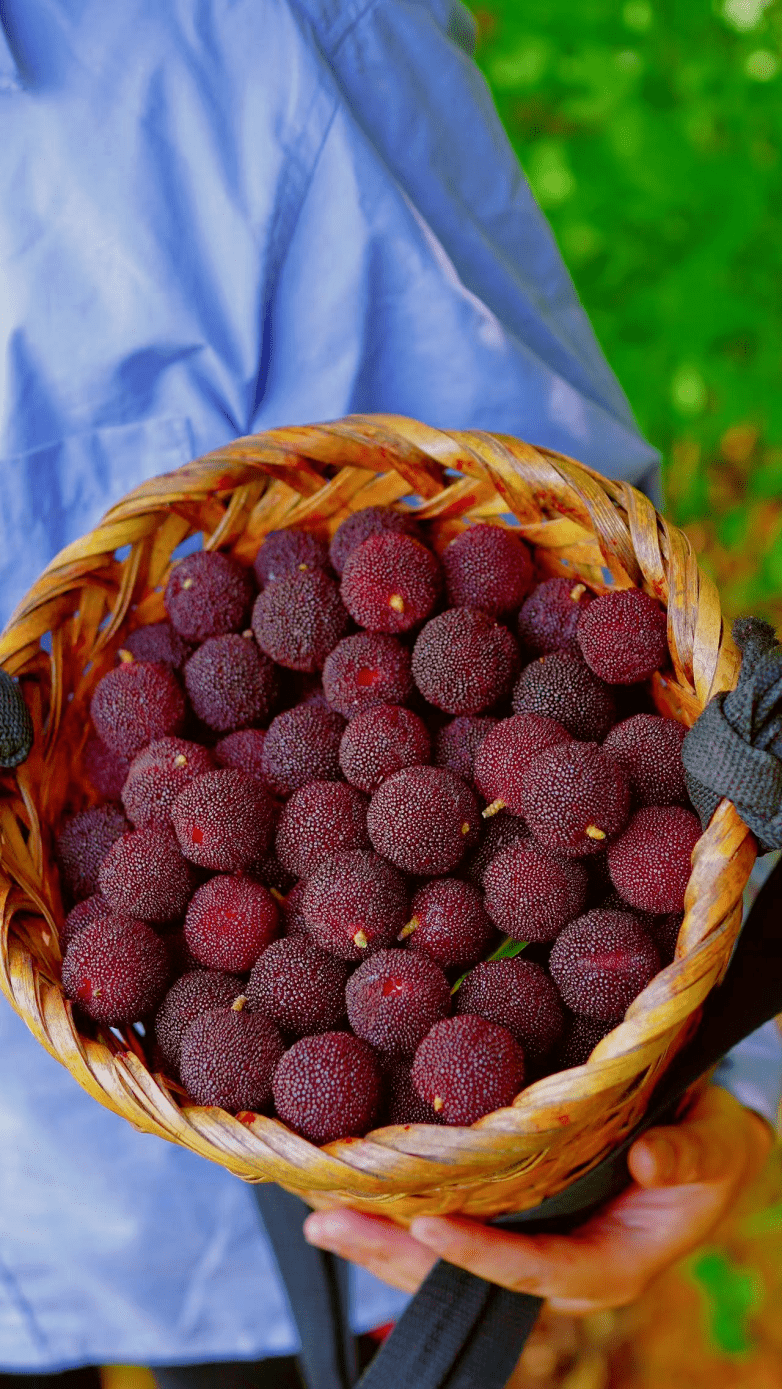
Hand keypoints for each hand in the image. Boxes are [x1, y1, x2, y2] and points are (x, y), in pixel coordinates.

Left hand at [303, 1086, 772, 1313]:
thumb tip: (650, 1157)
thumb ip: (689, 1156)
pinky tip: (350, 1187)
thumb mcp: (714, 1148)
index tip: (422, 1225)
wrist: (698, 1143)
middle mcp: (553, 1261)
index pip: (535, 1270)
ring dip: (379, 1234)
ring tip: (317, 1213)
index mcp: (605, 1264)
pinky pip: (449, 1217)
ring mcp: (526, 1240)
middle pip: (465, 1272)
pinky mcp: (509, 1211)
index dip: (479, 1255)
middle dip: (392, 1253)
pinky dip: (398, 1205)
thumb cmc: (708, 1148)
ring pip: (443, 1253)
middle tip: (325, 1224)